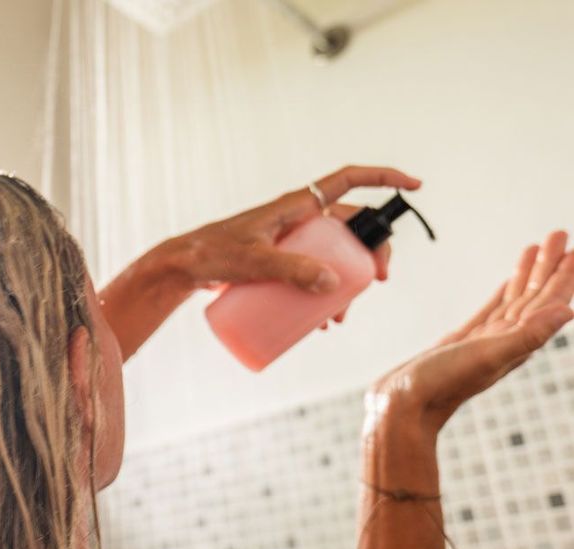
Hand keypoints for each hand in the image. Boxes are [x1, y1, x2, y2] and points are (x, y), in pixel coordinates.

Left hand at [161, 166, 421, 325]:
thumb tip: (333, 284)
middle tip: (378, 281)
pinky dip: (324, 294)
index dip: (383, 178)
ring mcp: (290, 242)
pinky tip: (323, 320)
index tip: (414, 186)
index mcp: (297, 205)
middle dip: (371, 253)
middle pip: (351, 227)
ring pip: (333, 256)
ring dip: (346, 283)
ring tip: (341, 316)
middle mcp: (299, 220)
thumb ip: (291, 270)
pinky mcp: (280, 262)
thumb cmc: (213, 255)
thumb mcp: (253, 261)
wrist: (183, 268)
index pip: (348, 180)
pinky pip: (313, 273)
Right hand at [369, 231, 573, 446]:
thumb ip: (528, 335)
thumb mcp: (487, 357)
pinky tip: (507, 283)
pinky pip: (491, 311)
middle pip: (534, 296)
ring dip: (526, 275)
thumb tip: (569, 311)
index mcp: (516, 343)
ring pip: (514, 301)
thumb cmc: (441, 386)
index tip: (573, 250)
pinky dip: (503, 294)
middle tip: (558, 235)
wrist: (401, 408)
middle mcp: (505, 341)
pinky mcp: (461, 342)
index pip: (547, 302)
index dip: (562, 277)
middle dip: (547, 267)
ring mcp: (484, 341)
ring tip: (536, 249)